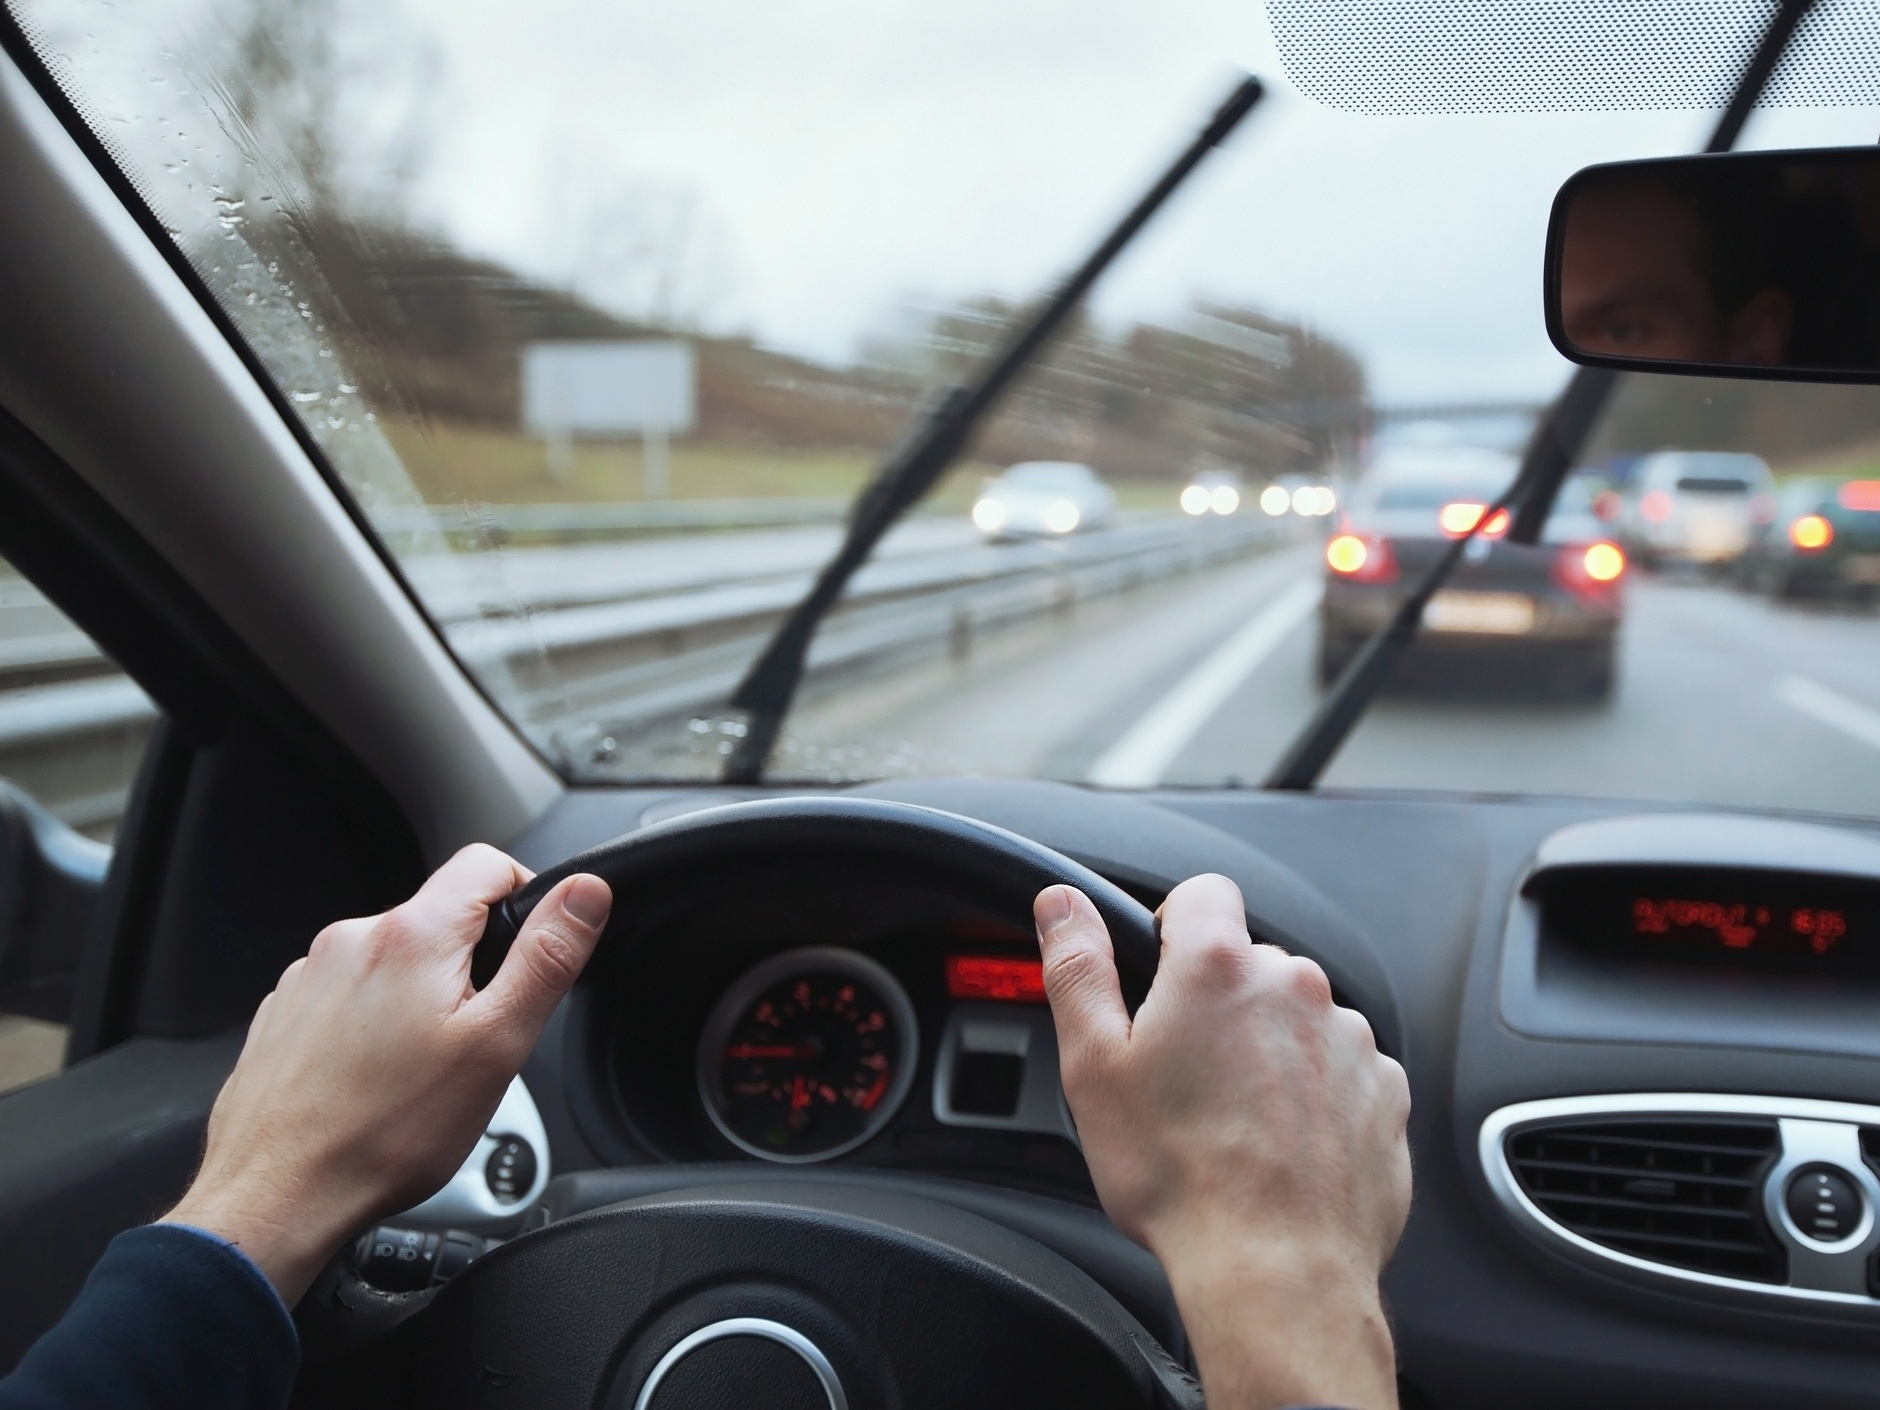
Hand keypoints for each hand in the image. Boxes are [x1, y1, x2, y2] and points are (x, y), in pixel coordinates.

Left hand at [163, 845, 611, 1304]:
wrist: (275, 1198)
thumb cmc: (383, 1135)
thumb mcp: (496, 1046)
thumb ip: (546, 958)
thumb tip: (584, 894)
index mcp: (412, 936)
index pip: (487, 863)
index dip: (526, 897)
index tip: (529, 953)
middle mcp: (351, 940)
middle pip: (439, 918)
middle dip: (471, 967)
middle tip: (474, 1041)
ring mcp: (310, 976)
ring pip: (394, 961)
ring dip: (419, 998)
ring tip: (419, 1073)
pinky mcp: (284, 1013)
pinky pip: (349, 996)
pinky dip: (371, 1025)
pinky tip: (374, 1081)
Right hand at [1035, 874, 1410, 1409]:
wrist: (1275, 1270)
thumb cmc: (1179, 1177)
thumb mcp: (1093, 1067)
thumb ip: (1077, 968)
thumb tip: (1061, 903)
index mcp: (1218, 968)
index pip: (1203, 893)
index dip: (1174, 928)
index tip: (1160, 979)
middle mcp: (1295, 988)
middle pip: (1249, 965)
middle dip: (1218, 1005)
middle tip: (1184, 1077)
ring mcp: (1349, 1039)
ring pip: (1296, 1020)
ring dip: (1268, 1051)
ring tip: (1233, 1124)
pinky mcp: (1385, 1091)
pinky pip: (1341, 1071)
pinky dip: (1314, 1096)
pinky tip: (1280, 1146)